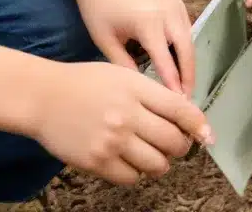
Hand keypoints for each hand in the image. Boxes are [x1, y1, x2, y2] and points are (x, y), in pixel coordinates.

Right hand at [34, 60, 213, 185]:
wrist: (43, 97)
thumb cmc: (84, 82)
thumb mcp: (120, 74)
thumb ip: (151, 93)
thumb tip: (184, 116)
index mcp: (135, 88)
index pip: (179, 109)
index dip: (198, 124)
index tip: (207, 135)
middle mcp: (126, 115)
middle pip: (173, 141)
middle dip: (180, 146)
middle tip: (174, 143)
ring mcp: (112, 141)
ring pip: (157, 164)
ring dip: (160, 162)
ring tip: (152, 153)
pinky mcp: (98, 162)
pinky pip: (132, 178)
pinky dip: (137, 172)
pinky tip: (129, 160)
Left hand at [74, 0, 195, 97]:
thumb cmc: (98, 9)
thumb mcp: (106, 43)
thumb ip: (126, 68)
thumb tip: (145, 93)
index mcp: (149, 23)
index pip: (167, 62)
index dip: (174, 88)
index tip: (179, 108)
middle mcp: (168, 13)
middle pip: (187, 52)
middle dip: (188, 78)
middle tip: (186, 105)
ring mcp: (174, 6)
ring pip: (189, 41)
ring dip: (189, 65)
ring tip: (184, 91)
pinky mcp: (176, 3)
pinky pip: (186, 31)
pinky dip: (185, 50)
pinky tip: (179, 68)